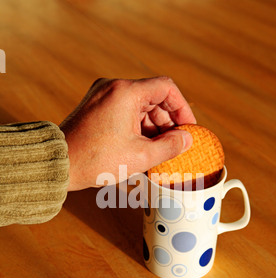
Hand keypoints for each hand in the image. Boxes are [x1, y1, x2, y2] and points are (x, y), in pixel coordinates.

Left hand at [60, 77, 196, 190]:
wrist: (60, 164)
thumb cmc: (97, 160)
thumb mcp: (141, 156)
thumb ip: (170, 146)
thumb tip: (187, 139)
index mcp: (126, 92)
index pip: (166, 88)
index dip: (182, 108)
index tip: (188, 128)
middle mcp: (113, 87)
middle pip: (152, 97)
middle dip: (167, 121)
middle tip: (174, 143)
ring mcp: (102, 95)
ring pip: (139, 104)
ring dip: (153, 125)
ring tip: (158, 149)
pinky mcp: (95, 106)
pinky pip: (124, 110)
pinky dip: (137, 125)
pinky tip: (142, 145)